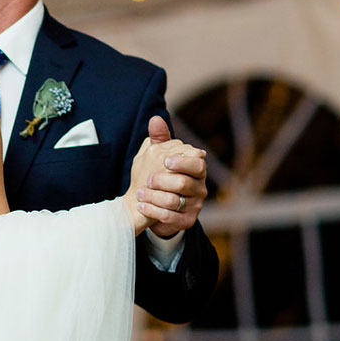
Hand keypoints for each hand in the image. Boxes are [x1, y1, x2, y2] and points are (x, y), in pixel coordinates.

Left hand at [135, 116, 207, 235]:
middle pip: (184, 183)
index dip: (183, 162)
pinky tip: (141, 206)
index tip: (165, 161)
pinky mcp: (187, 221)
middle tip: (147, 179)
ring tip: (139, 193)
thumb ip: (159, 140)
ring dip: (154, 197)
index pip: (197, 163)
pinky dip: (153, 211)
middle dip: (163, 181)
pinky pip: (170, 217)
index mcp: (197, 169)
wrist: (156, 205)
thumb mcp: (158, 156)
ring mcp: (195, 206)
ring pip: (175, 201)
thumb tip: (155, 119)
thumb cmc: (159, 175)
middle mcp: (200, 187)